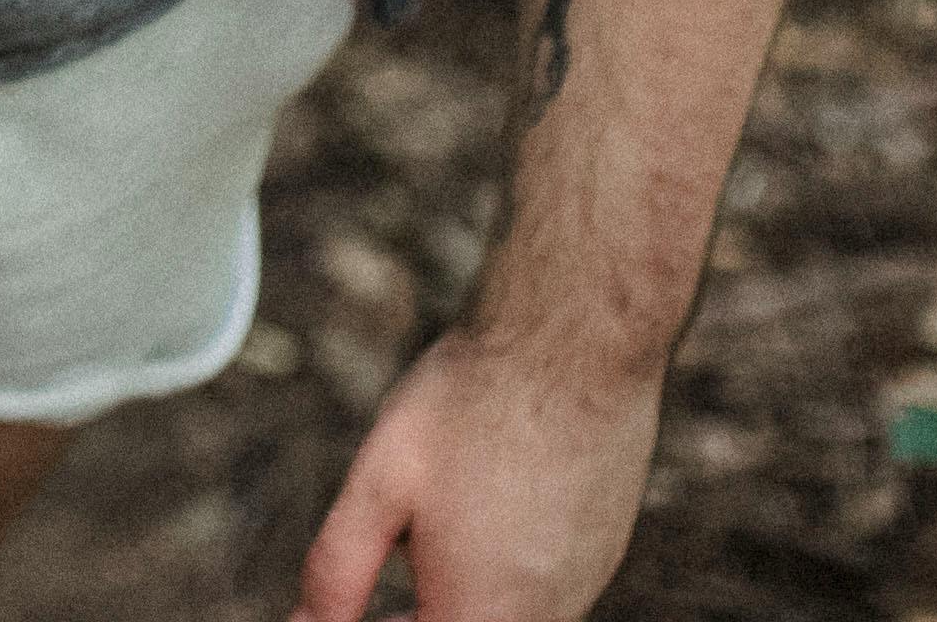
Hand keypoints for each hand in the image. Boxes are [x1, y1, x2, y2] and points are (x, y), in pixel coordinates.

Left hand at [289, 325, 664, 621]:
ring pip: (503, 612)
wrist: (576, 342)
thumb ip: (339, 568)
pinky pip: (540, 589)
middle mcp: (544, 616)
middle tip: (375, 581)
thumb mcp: (379, 482)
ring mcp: (583, 585)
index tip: (334, 609)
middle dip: (410, 617)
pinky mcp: (602, 552)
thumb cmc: (471, 405)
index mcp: (481, 614)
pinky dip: (498, 571)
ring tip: (421, 537)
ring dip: (455, 597)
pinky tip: (477, 510)